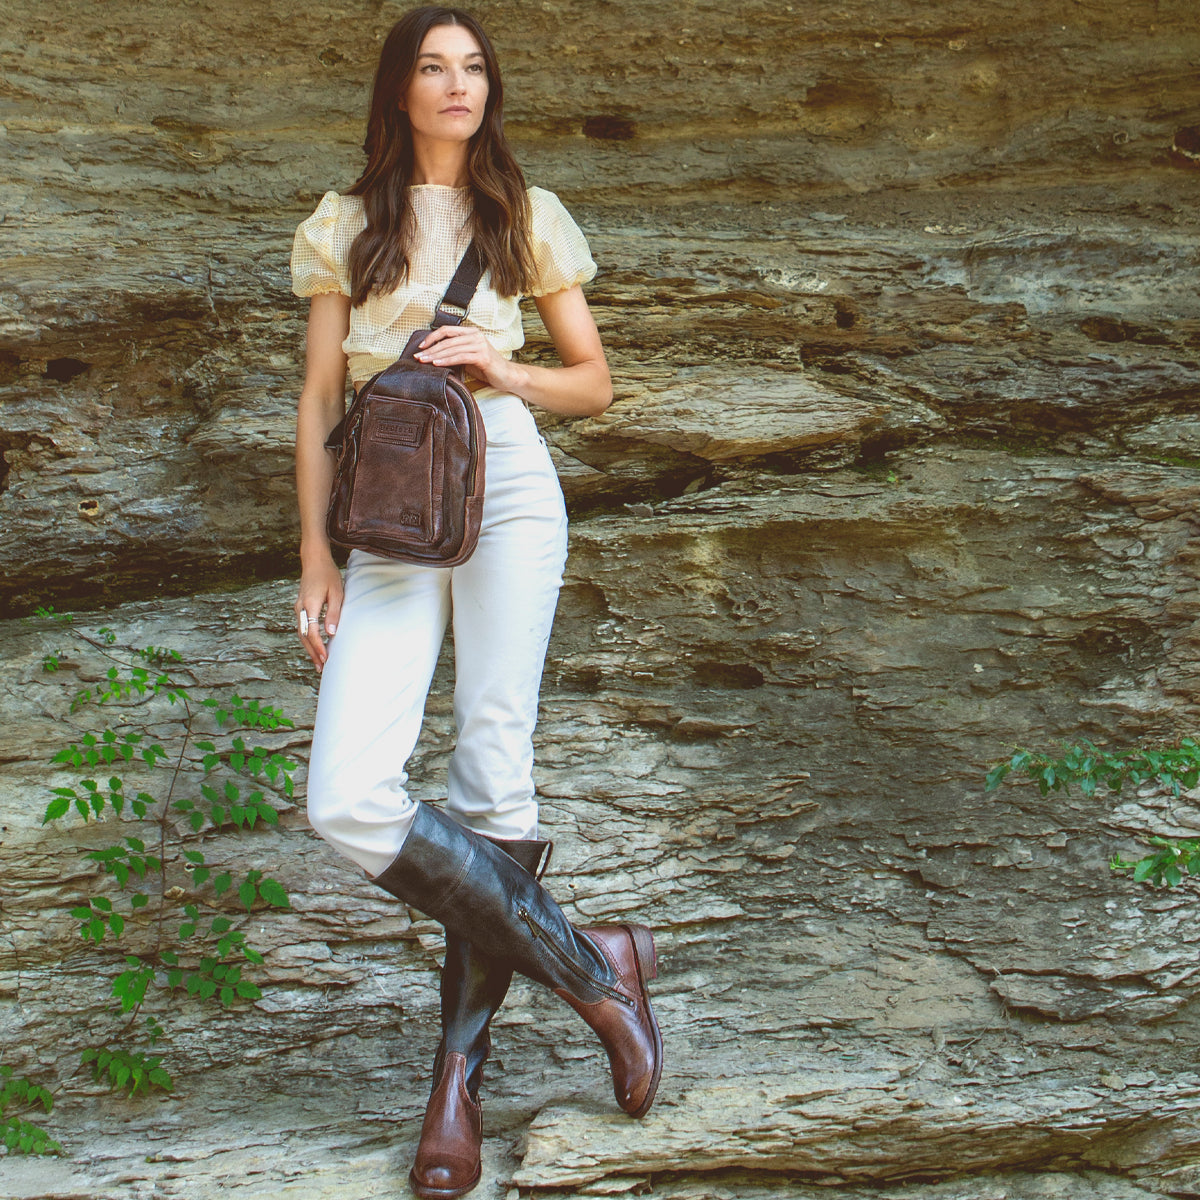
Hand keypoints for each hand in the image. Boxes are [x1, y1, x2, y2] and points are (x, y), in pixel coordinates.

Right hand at [295, 556, 343, 672]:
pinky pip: (302, 628)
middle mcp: (300, 608)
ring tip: (318, 663)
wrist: (314, 561)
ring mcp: (298, 608)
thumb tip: (331, 633)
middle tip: (321, 668)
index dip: (318, 647)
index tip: (326, 658)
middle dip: (312, 653)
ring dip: (309, 649)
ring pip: (301, 633)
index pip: (311, 632)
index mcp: (310, 604)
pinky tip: (314, 647)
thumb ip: (333, 613)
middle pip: (303, 636)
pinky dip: (307, 640)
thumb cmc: (328, 575)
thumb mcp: (336, 593)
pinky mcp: (300, 608)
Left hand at [415, 326, 516, 391]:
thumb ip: (456, 352)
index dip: (432, 337)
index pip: (447, 330)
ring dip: (435, 355)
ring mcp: (480, 345)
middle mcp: (475, 336)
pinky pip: (460, 357)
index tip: (421, 347)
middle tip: (417, 357)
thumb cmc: (487, 368)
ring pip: (452, 348)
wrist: (507, 376)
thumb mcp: (469, 357)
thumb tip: (434, 355)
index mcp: (471, 333)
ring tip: (423, 361)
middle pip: (447, 340)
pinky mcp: (482, 356)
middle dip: (430, 349)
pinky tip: (437, 364)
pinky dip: (447, 360)